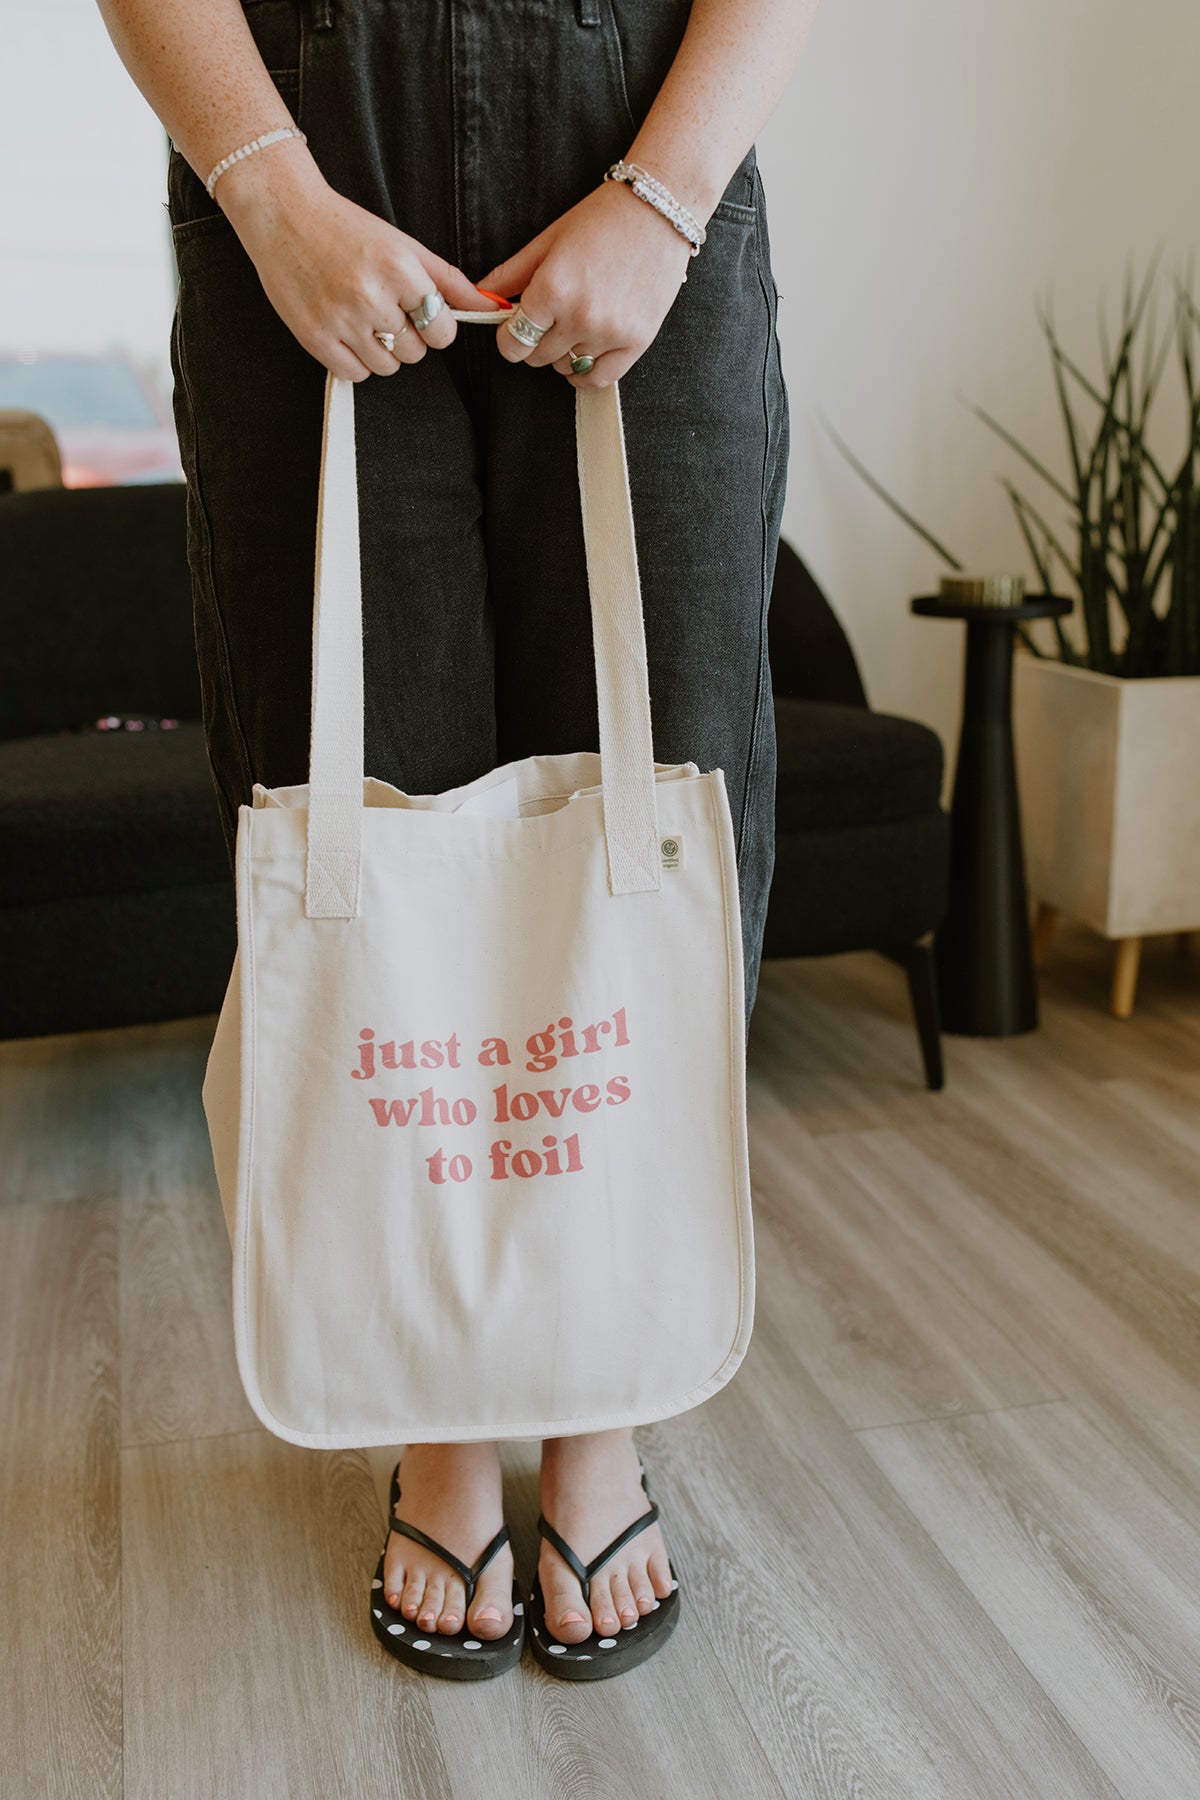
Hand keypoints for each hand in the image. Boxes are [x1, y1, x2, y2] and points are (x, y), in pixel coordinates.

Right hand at [216, 153, 501, 378]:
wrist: (282, 214)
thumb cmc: (345, 228)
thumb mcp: (404, 246)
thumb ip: (449, 281)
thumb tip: (491, 308)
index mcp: (399, 270)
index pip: (442, 331)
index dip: (434, 325)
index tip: (417, 310)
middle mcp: (371, 297)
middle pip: (416, 352)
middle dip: (406, 335)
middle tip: (383, 308)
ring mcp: (341, 320)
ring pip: (388, 367)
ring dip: (382, 351)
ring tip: (363, 318)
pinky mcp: (314, 337)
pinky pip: (355, 374)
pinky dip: (355, 361)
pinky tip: (346, 332)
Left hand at [475, 179, 692, 386]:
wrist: (658, 209)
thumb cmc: (603, 218)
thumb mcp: (549, 240)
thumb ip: (511, 274)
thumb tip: (479, 297)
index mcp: (552, 289)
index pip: (512, 342)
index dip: (507, 338)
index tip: (513, 329)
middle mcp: (579, 317)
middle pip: (537, 358)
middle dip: (534, 342)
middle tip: (547, 319)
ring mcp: (610, 332)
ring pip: (566, 368)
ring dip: (562, 353)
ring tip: (573, 324)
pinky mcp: (636, 342)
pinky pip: (599, 379)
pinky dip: (585, 373)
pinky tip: (584, 354)